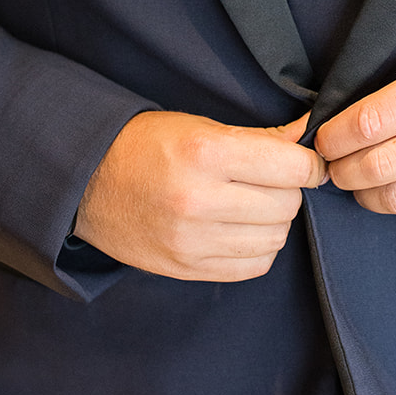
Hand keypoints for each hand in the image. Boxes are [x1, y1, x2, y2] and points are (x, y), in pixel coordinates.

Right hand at [74, 109, 325, 280]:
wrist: (87, 183)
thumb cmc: (146, 145)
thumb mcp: (200, 127)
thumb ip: (260, 136)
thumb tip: (307, 136)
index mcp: (205, 153)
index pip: (291, 168)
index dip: (308, 164)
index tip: (305, 163)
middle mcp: (199, 200)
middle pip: (286, 205)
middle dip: (289, 191)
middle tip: (270, 180)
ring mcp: (191, 240)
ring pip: (275, 239)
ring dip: (274, 221)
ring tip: (252, 204)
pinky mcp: (186, 267)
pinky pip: (252, 266)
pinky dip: (257, 248)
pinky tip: (240, 229)